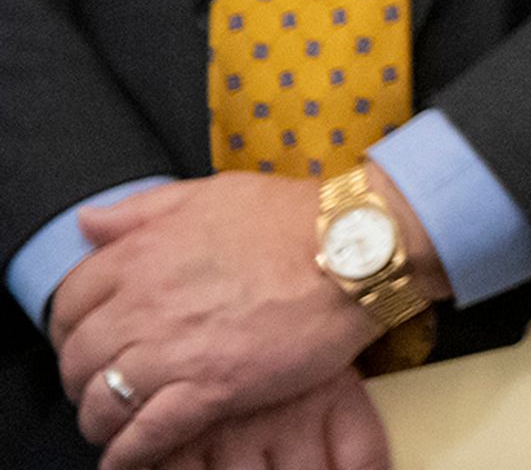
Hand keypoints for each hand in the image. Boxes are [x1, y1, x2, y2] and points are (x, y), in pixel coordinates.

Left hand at [51, 175, 395, 468]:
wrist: (357, 248)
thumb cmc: (294, 217)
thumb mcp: (212, 192)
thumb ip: (143, 209)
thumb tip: (89, 224)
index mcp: (141, 256)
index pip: (69, 302)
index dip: (69, 327)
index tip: (84, 338)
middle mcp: (145, 305)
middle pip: (78, 358)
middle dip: (81, 377)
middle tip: (99, 382)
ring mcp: (175, 350)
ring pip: (104, 401)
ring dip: (100, 418)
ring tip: (112, 423)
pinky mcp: (211, 388)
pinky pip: (146, 435)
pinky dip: (128, 453)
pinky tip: (127, 457)